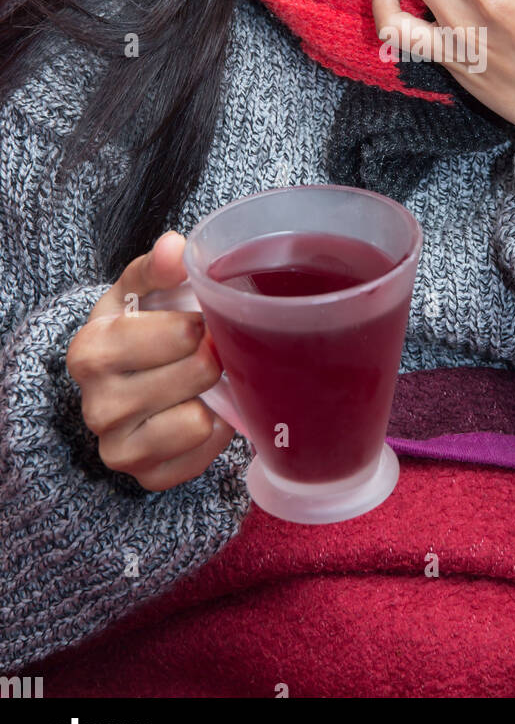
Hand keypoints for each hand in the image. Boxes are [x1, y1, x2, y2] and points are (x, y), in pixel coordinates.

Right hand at [66, 231, 235, 491]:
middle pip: (197, 373)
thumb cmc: (136, 328)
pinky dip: (214, 433)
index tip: (200, 319)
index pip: (179, 334)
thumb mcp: (137, 290)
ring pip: (199, 420)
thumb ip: (157, 266)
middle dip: (215, 355)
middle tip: (213, 348)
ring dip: (214, 397)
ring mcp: (118, 449)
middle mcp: (97, 406)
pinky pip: (203, 456)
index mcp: (91, 350)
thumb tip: (175, 246)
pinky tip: (202, 411)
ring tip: (204, 382)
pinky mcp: (147, 477)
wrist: (117, 384)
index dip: (201, 323)